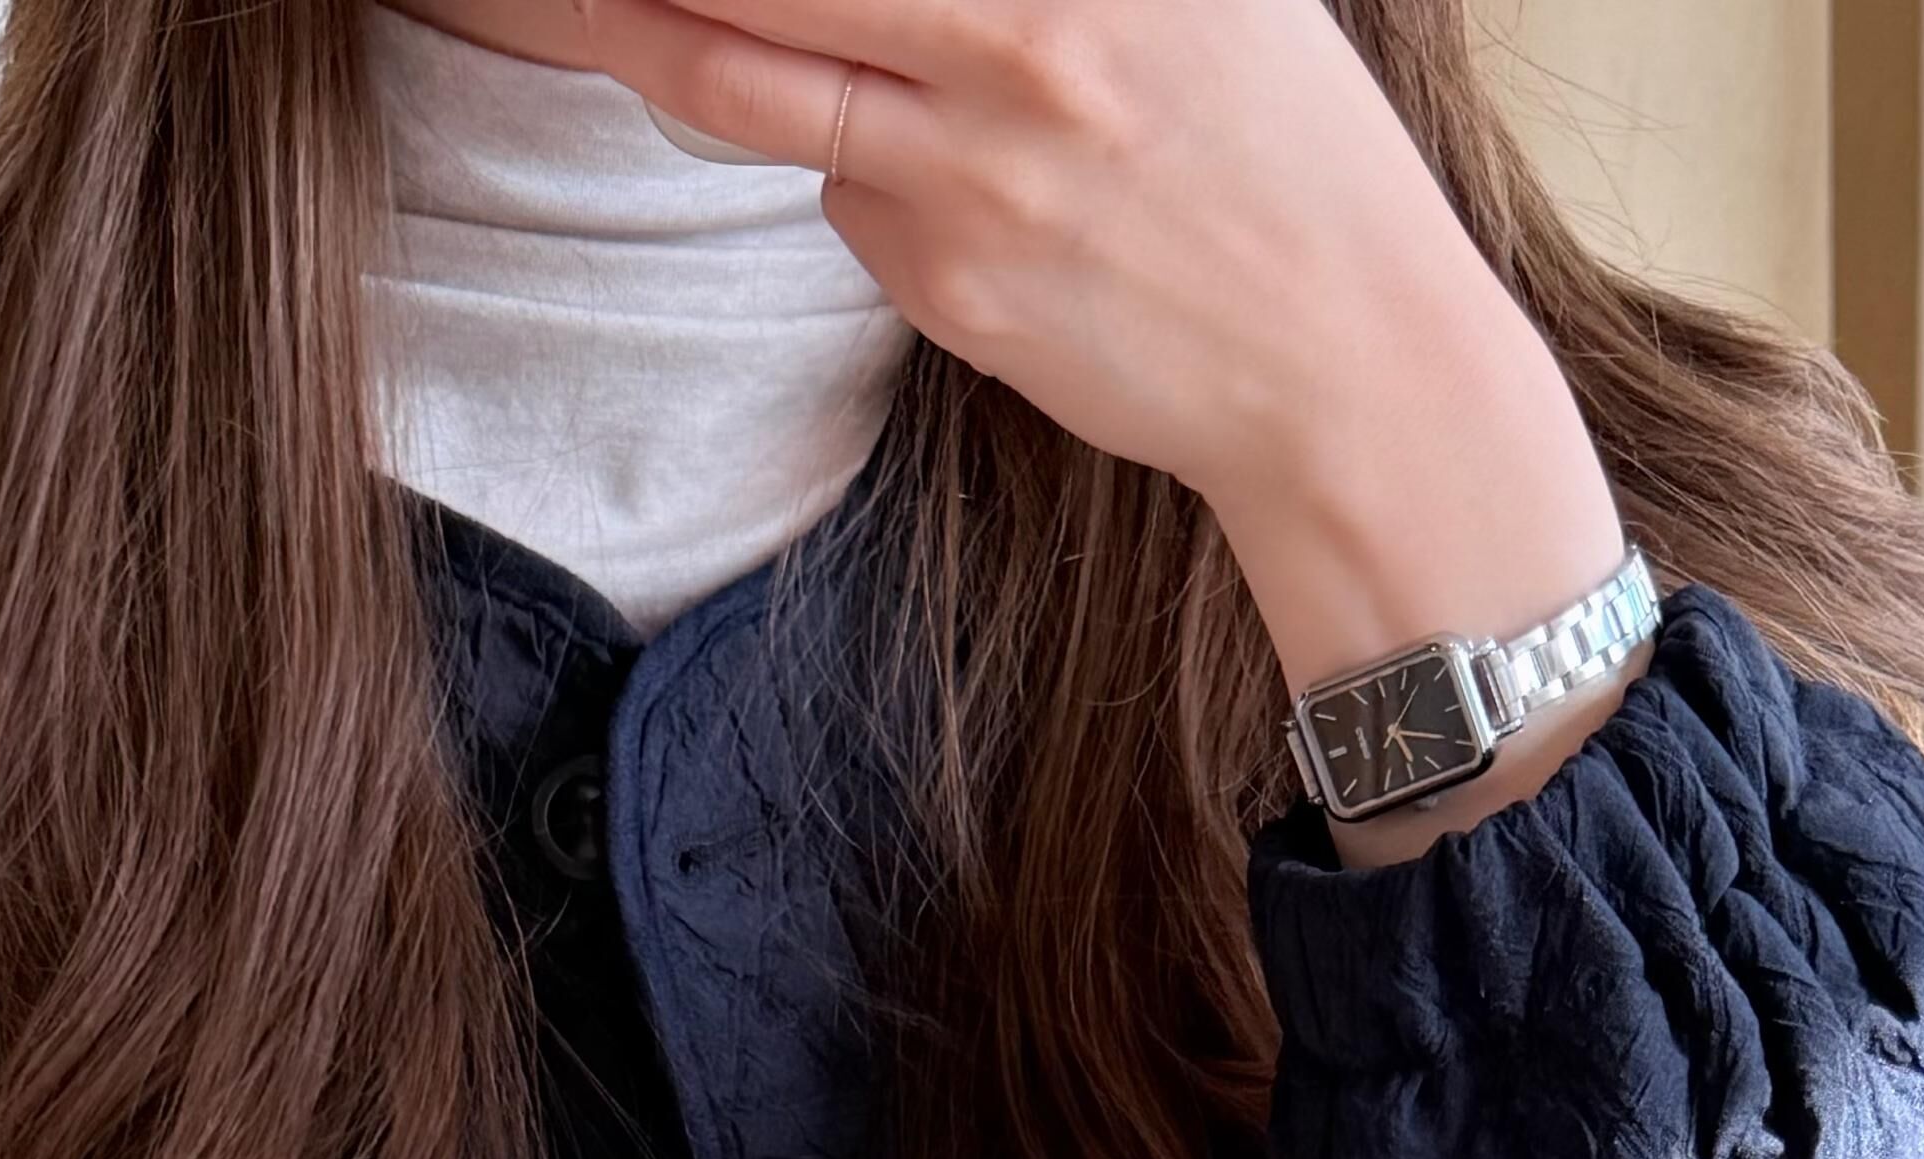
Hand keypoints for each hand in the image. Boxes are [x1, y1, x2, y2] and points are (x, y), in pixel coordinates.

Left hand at [527, 0, 1638, 843]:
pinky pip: (847, 202)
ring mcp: (971, 166)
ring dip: (644, 32)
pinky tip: (948, 192)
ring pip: (748, 79)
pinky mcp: (951, 285)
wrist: (1350, 359)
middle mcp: (1016, 32)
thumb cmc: (1279, 148)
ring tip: (573, 6)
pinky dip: (853, 175)